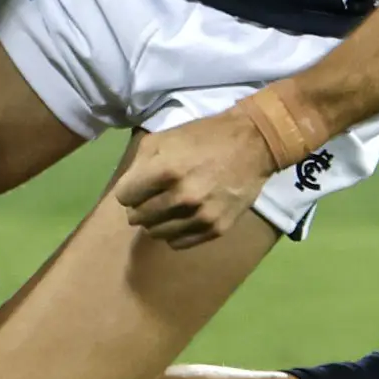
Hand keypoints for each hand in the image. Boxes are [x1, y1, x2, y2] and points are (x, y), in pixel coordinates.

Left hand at [114, 111, 281, 249]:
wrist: (254, 143)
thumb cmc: (205, 136)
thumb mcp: (166, 137)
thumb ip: (140, 163)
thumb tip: (128, 188)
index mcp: (166, 171)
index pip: (124, 196)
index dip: (129, 189)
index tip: (140, 185)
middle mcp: (182, 197)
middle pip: (137, 217)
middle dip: (140, 206)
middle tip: (153, 196)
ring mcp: (200, 216)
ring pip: (156, 233)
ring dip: (156, 221)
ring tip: (168, 207)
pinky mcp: (216, 228)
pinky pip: (178, 243)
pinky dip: (175, 232)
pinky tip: (182, 217)